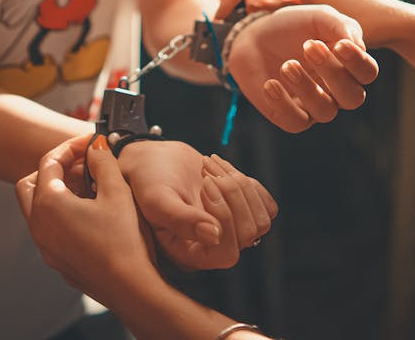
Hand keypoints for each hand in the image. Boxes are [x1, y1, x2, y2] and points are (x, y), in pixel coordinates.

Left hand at [17, 135, 158, 304]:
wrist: (131, 287)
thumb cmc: (124, 241)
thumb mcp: (117, 191)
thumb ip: (103, 162)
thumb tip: (95, 147)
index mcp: (49, 204)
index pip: (49, 162)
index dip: (70, 147)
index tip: (90, 143)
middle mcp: (39, 226)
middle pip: (31, 184)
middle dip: (53, 169)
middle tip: (81, 164)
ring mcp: (46, 247)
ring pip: (37, 209)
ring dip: (57, 192)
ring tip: (89, 187)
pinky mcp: (58, 261)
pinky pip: (49, 229)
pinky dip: (62, 214)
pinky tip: (91, 213)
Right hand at [119, 140, 276, 269]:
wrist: (153, 160)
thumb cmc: (147, 180)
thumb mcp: (157, 199)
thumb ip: (181, 220)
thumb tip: (215, 236)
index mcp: (190, 253)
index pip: (227, 254)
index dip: (224, 218)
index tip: (205, 184)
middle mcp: (212, 248)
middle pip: (248, 233)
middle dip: (232, 194)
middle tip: (206, 170)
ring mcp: (230, 230)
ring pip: (261, 221)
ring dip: (240, 186)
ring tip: (212, 166)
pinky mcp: (241, 210)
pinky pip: (267, 207)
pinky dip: (252, 186)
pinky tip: (225, 171)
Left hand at [225, 3, 378, 131]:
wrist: (255, 36)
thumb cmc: (293, 26)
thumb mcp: (318, 17)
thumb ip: (340, 25)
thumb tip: (357, 44)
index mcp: (349, 66)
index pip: (368, 72)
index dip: (358, 62)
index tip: (339, 44)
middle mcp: (337, 91)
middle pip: (353, 97)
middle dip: (333, 73)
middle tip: (309, 46)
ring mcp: (315, 106)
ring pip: (325, 111)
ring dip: (307, 87)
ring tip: (287, 65)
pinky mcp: (290, 116)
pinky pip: (295, 122)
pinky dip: (283, 103)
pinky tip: (270, 84)